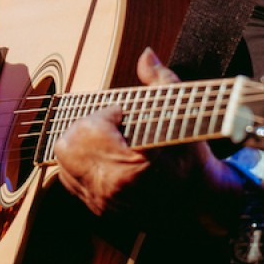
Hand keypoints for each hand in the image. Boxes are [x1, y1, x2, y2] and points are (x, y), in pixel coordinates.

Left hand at [55, 48, 247, 230]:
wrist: (200, 204)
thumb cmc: (192, 156)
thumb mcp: (184, 114)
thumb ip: (161, 81)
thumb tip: (146, 54)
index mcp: (129, 166)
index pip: (92, 128)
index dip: (107, 113)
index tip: (124, 113)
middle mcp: (110, 188)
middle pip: (68, 144)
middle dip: (86, 126)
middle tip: (110, 123)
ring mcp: (102, 201)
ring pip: (64, 162)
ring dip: (79, 143)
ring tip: (105, 137)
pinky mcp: (98, 209)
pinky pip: (70, 179)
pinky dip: (78, 162)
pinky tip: (101, 153)